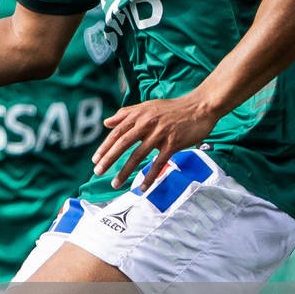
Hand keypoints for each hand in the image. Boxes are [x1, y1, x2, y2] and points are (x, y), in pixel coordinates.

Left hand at [93, 94, 217, 190]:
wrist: (199, 107)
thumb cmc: (172, 109)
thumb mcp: (147, 106)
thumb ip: (126, 114)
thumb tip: (106, 122)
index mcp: (139, 115)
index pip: (117, 132)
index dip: (105, 147)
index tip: (95, 160)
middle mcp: (147, 124)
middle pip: (123, 143)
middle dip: (109, 159)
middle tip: (98, 172)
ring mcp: (160, 134)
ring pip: (138, 155)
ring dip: (125, 171)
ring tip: (115, 183)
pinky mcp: (173, 143)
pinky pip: (158, 163)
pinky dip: (150, 176)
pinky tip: (142, 187)